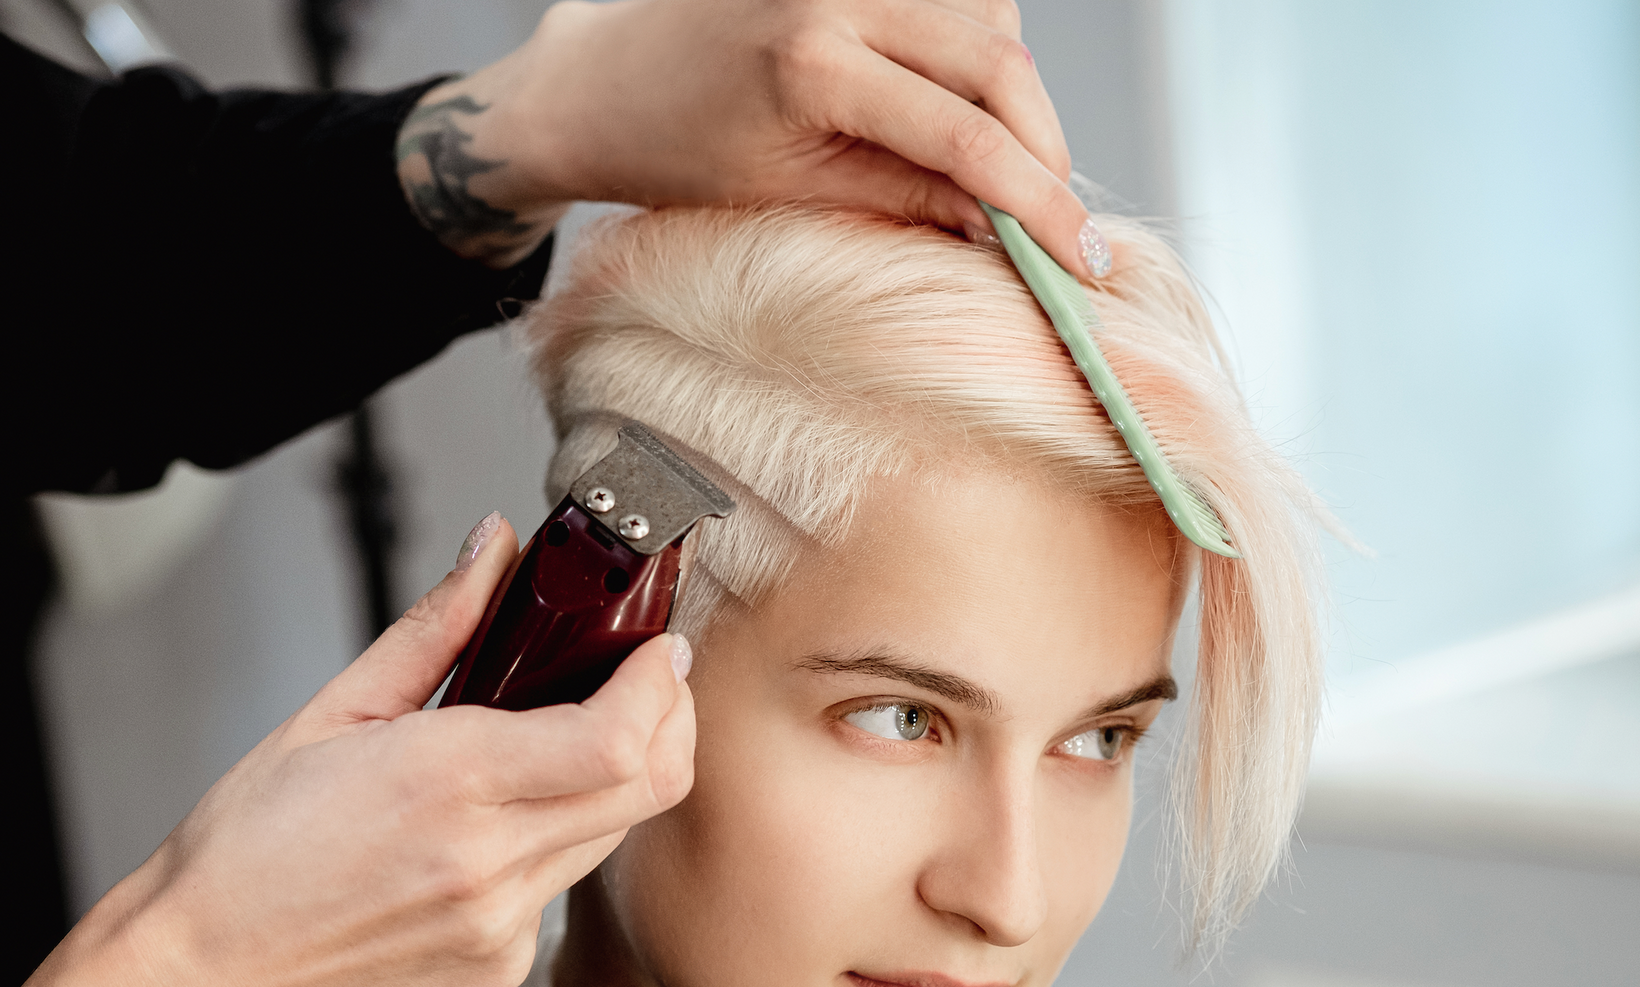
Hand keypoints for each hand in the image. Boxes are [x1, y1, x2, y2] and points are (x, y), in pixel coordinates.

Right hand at [0, 515, 694, 986]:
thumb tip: (492, 552)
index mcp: (448, 780)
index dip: (662, 686)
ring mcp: (499, 925)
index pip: (618, 737)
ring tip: (551, 743)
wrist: (201, 977)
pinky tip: (490, 827)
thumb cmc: (247, 851)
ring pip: (612, 834)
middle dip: (667, 720)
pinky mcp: (497, 966)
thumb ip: (436, 627)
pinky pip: (559, 888)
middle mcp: (488, 860)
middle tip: (642, 681)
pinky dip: (551, 842)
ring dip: (611, 779)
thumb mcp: (333, 711)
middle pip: (650, 787)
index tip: (660, 650)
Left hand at [397, 0, 1099, 277]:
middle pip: (1001, 63)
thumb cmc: (679, 152)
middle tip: (1061, 225)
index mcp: (814, 64)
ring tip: (1003, 175)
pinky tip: (957, 111)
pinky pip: (959, 2)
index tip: (1080, 261)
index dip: (1038, 203)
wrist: (606, 79)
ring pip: (993, 24)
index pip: (965, 136)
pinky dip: (981, 56)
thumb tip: (1003, 227)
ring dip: (1017, 103)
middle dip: (1045, 150)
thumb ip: (904, 198)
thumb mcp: (791, 194)